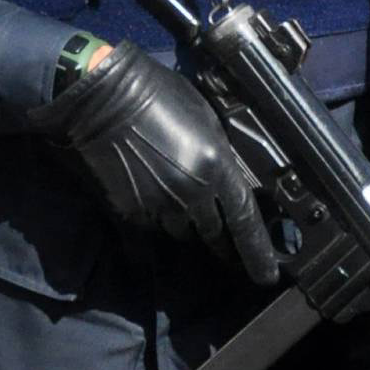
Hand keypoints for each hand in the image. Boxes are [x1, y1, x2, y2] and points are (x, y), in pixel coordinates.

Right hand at [27, 42, 280, 286]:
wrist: (102, 95)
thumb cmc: (157, 94)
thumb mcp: (204, 117)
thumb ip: (219, 154)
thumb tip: (227, 177)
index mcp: (214, 167)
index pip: (244, 218)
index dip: (258, 251)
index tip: (267, 275)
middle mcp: (190, 194)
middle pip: (214, 233)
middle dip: (222, 243)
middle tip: (228, 253)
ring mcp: (158, 206)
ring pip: (181, 234)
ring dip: (186, 229)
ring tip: (183, 221)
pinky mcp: (128, 212)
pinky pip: (146, 240)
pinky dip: (152, 237)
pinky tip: (150, 245)